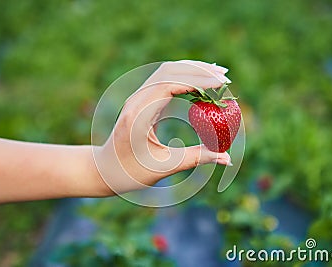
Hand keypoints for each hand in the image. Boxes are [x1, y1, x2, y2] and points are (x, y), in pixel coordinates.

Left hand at [95, 60, 232, 193]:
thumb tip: (227, 158)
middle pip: (169, 70)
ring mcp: (137, 98)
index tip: (221, 85)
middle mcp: (136, 100)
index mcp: (139, 115)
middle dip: (199, 70)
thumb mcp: (165, 167)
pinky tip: (200, 83)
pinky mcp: (141, 100)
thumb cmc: (131, 172)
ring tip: (217, 75)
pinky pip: (164, 80)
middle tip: (225, 76)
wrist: (104, 170)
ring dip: (192, 70)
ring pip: (166, 71)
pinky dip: (184, 78)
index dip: (198, 81)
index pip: (170, 84)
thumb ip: (197, 158)